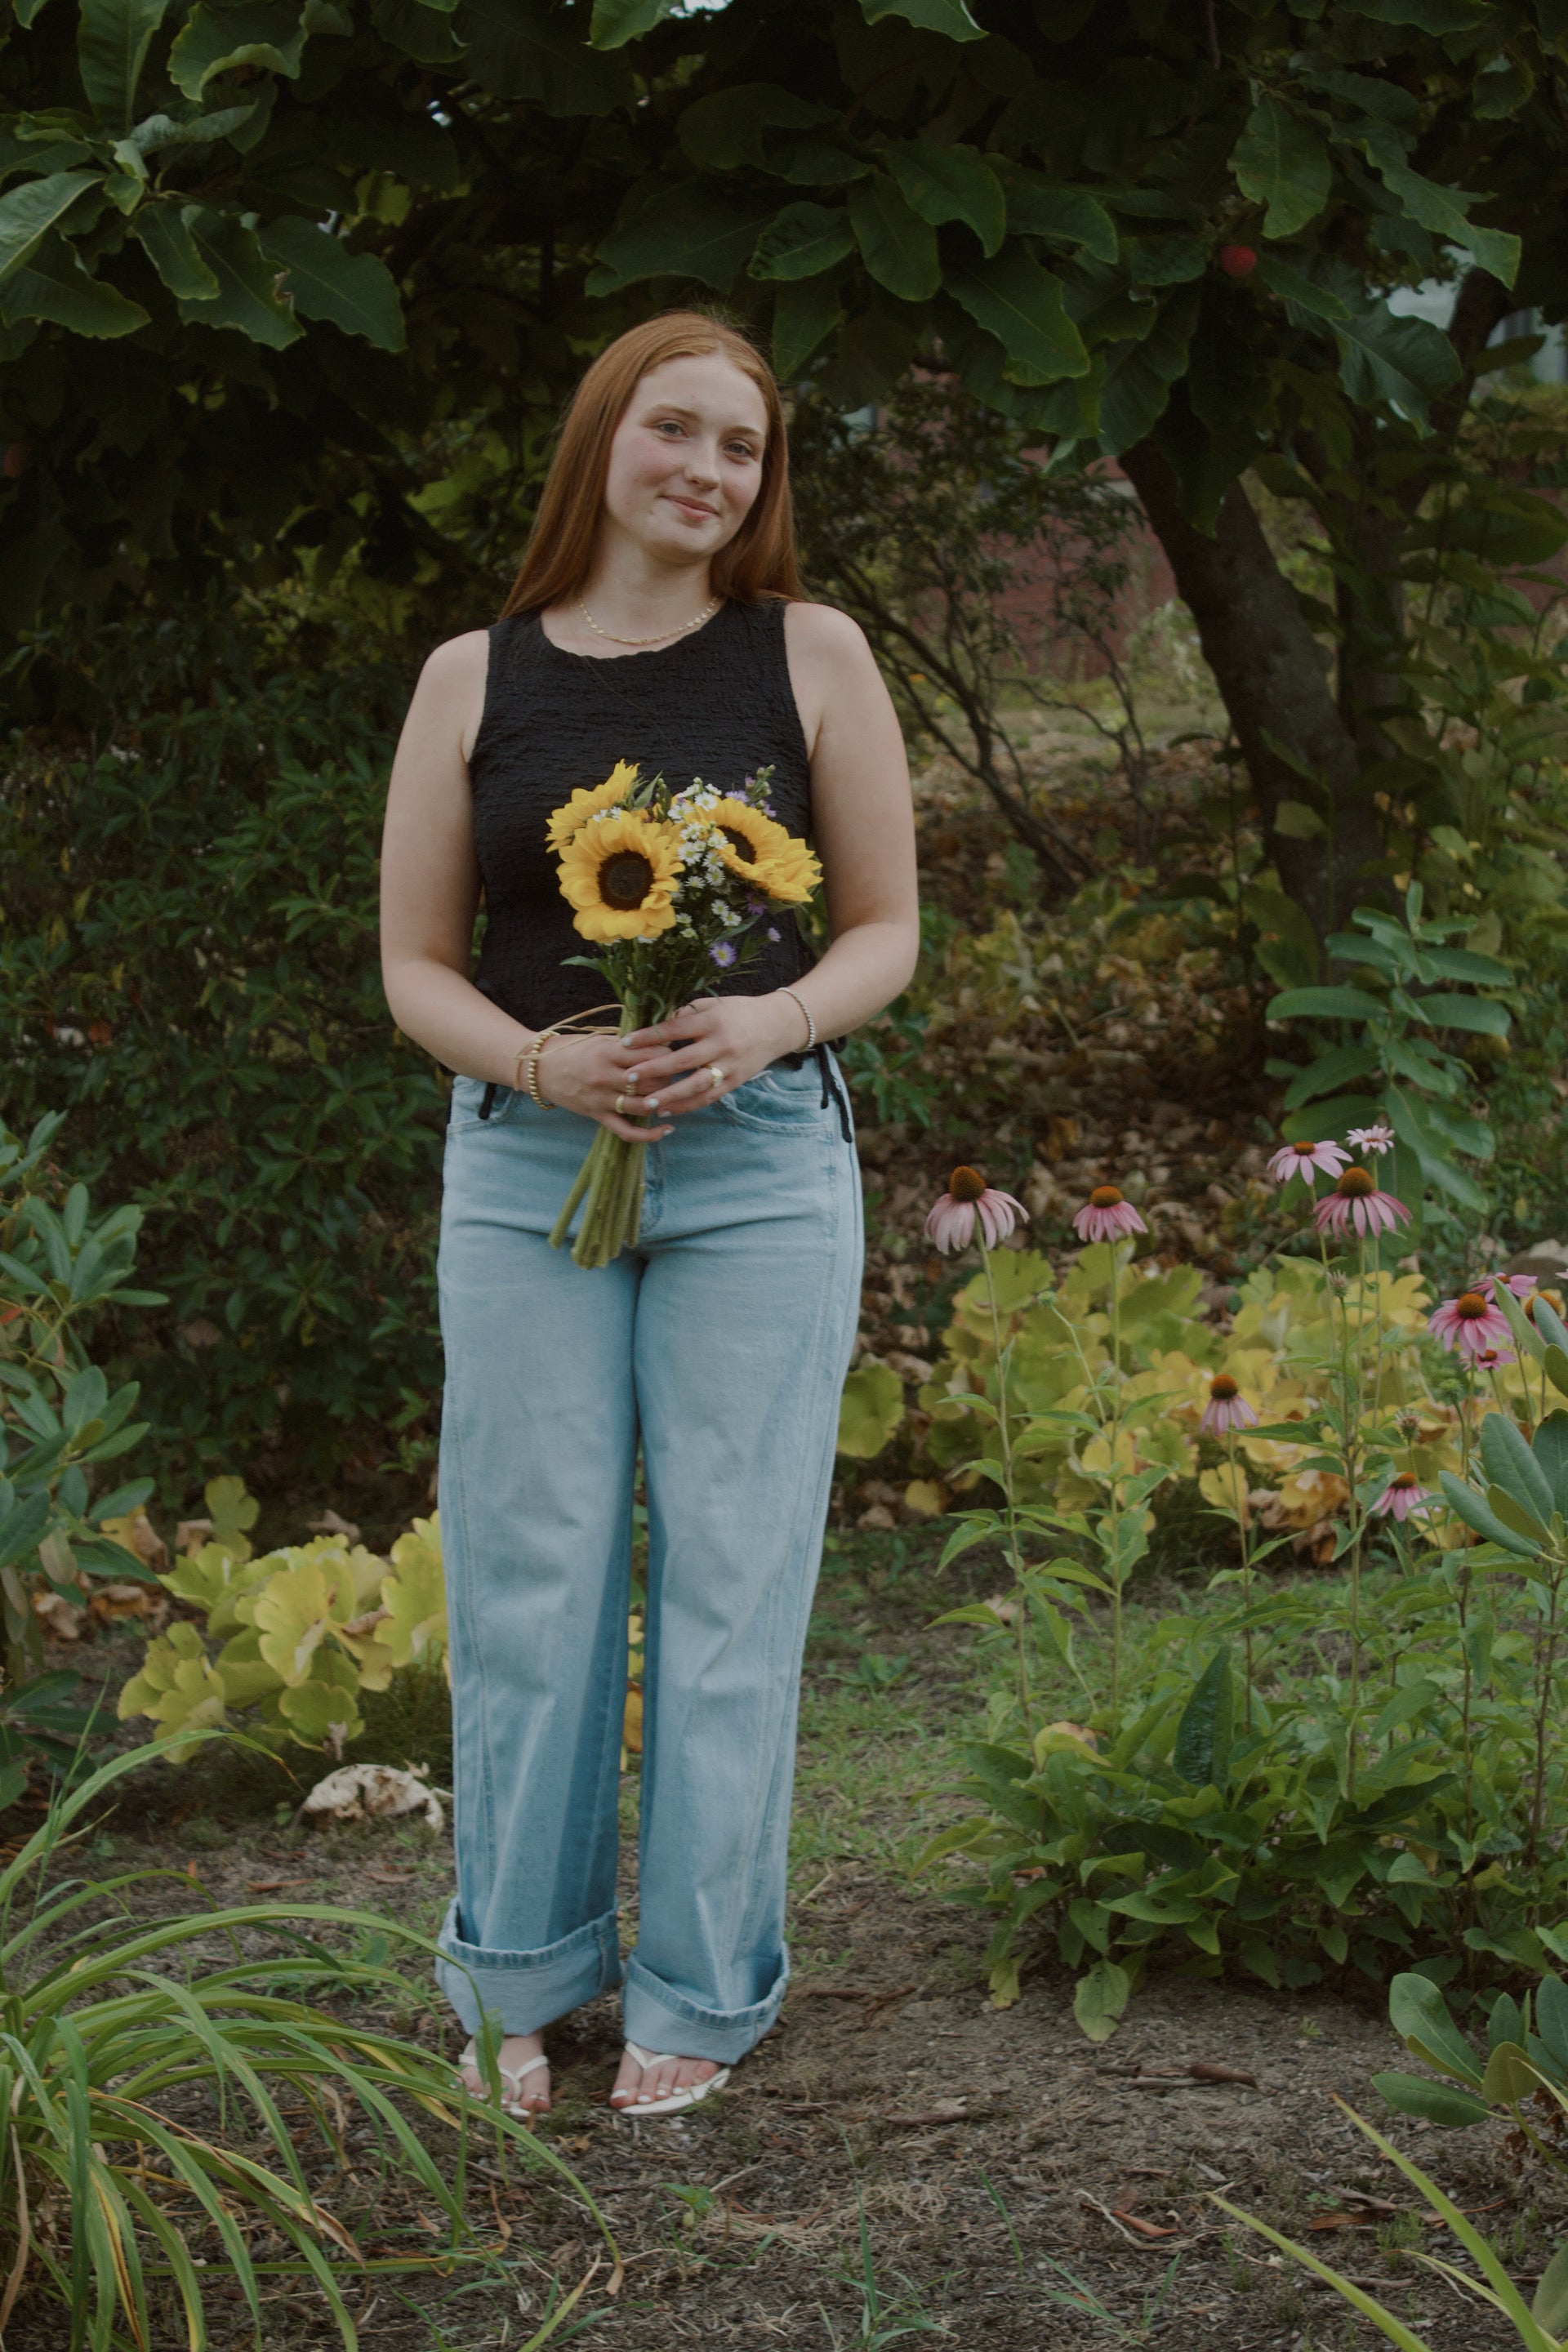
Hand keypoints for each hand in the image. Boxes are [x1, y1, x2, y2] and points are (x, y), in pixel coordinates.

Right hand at [533, 1031, 674, 1142]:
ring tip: (671, 1096)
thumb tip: (661, 1043)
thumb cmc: (573, 1050)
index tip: (673, 1054)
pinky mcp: (597, 1116)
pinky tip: (666, 1130)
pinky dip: (649, 1135)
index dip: (668, 1055)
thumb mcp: (600, 1040)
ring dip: (662, 1102)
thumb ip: (627, 1044)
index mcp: (608, 1052)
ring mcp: (601, 1099)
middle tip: (674, 1075)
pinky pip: (627, 1131)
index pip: (650, 1055)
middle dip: (668, 1078)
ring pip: (643, 1106)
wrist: (540, 1069)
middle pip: (651, 1081)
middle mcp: (605, 1076)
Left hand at [619, 993, 807, 1117]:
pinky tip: (669, 1109)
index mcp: (712, 1020)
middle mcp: (721, 1044)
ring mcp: (730, 1065)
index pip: (674, 1029)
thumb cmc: (739, 1012)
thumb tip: (657, 1027)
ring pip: (696, 1085)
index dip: (648, 1037)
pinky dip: (688, 1105)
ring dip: (671, 1096)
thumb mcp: (714, 1004)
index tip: (625, 1042)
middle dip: (653, 1070)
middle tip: (628, 1078)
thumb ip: (687, 1014)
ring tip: (647, 1103)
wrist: (777, 1026)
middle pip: (682, 1060)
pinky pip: (709, 1096)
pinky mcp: (735, 1081)